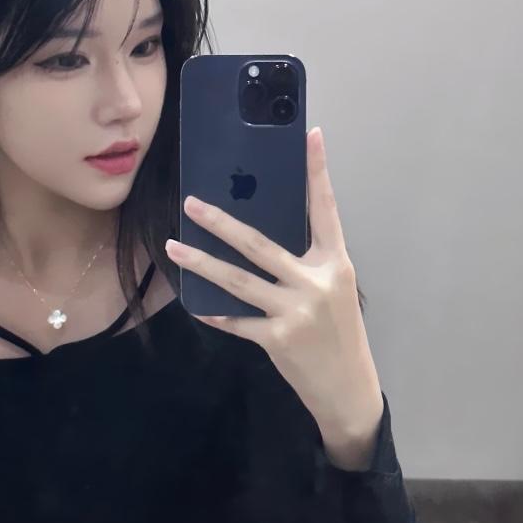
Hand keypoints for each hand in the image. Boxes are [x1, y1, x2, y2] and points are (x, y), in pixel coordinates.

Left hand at [166, 126, 382, 440]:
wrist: (349, 387)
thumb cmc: (339, 332)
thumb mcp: (334, 289)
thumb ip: (305, 262)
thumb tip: (259, 234)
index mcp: (336, 263)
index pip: (325, 209)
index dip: (318, 171)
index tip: (312, 135)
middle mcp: (316, 282)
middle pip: (260, 244)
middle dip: (222, 222)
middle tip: (191, 202)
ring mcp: (295, 311)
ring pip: (238, 280)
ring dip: (201, 262)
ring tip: (173, 245)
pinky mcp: (277, 338)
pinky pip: (236, 319)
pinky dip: (215, 311)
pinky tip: (194, 302)